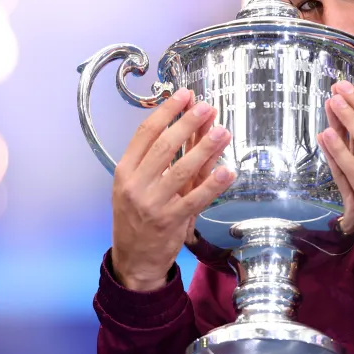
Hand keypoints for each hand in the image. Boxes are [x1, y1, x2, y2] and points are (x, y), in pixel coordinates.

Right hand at [111, 88, 235, 290]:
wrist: (133, 258)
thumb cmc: (137, 216)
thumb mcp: (137, 184)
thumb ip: (159, 159)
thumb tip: (186, 126)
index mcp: (125, 171)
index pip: (145, 133)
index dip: (166, 111)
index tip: (184, 94)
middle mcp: (135, 185)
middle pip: (164, 146)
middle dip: (188, 123)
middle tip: (207, 107)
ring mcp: (152, 204)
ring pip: (182, 170)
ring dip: (205, 148)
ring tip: (223, 131)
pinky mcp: (171, 221)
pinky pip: (196, 198)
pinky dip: (213, 184)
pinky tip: (228, 171)